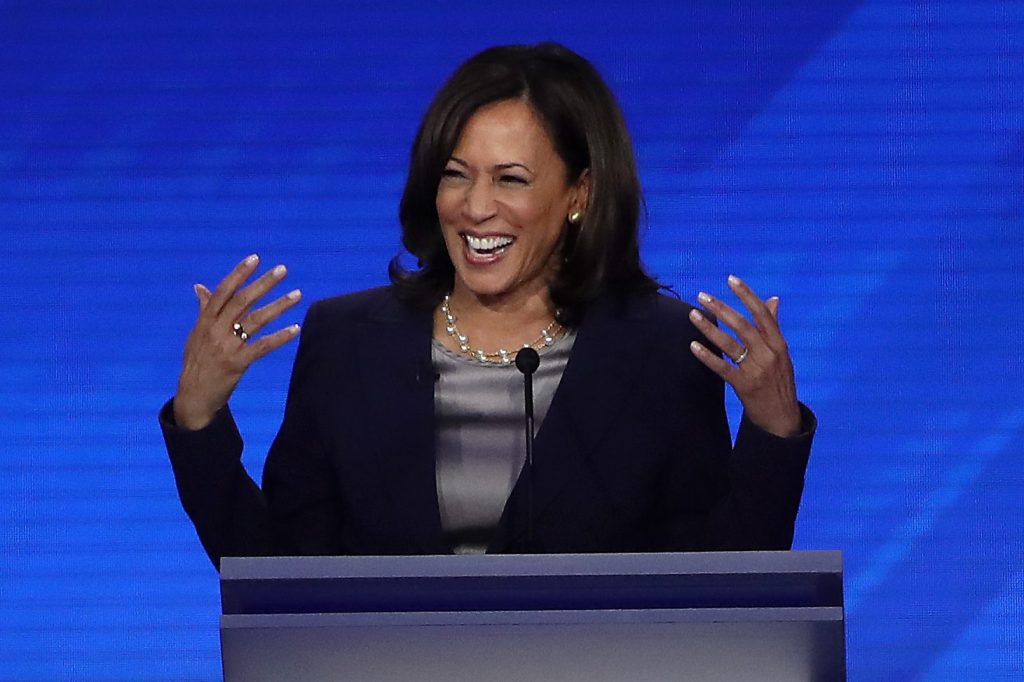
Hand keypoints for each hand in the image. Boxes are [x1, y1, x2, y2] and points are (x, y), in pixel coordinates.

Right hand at [173, 254, 301, 429]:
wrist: (193, 397)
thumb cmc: (196, 363)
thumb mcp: (195, 335)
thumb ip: (203, 310)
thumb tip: (199, 286)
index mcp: (205, 321)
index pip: (223, 291)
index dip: (239, 274)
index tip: (255, 258)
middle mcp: (215, 330)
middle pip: (242, 301)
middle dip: (263, 283)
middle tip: (283, 270)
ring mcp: (226, 346)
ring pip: (255, 320)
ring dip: (278, 306)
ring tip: (297, 295)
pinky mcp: (237, 363)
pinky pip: (262, 347)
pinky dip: (280, 337)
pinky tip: (295, 329)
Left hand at [687, 275, 800, 437]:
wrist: (782, 417)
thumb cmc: (780, 381)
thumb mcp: (782, 353)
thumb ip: (774, 326)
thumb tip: (774, 299)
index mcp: (779, 343)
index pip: (762, 313)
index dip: (746, 294)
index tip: (731, 279)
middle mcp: (768, 354)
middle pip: (742, 325)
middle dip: (721, 308)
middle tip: (702, 296)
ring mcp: (756, 370)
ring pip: (729, 344)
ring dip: (709, 328)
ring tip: (692, 315)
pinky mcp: (743, 385)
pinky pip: (722, 368)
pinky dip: (707, 356)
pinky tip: (694, 345)